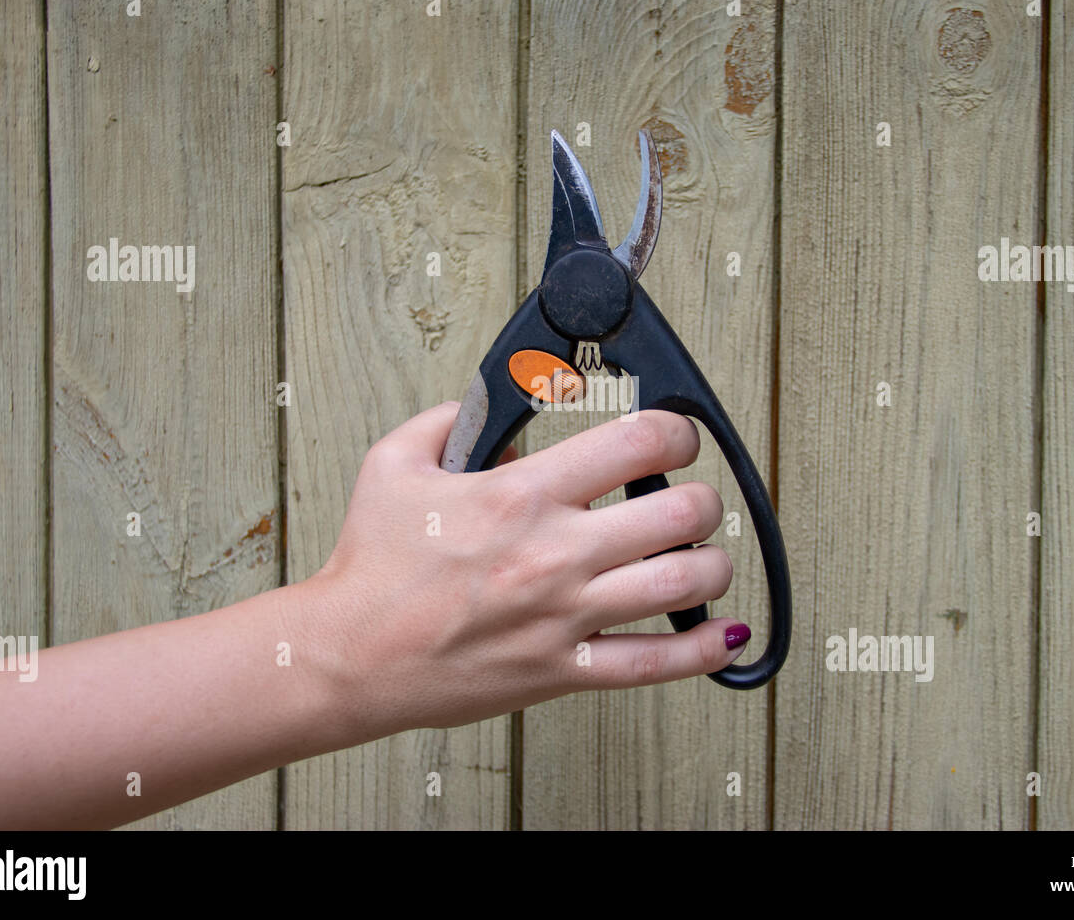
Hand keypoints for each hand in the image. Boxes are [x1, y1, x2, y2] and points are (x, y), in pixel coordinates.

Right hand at [305, 402, 746, 737]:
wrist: (350, 655)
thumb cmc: (370, 566)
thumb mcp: (393, 462)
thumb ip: (451, 418)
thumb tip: (493, 404)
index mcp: (523, 494)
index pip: (637, 442)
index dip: (677, 430)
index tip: (676, 435)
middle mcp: (556, 552)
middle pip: (681, 512)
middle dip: (702, 498)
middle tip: (692, 499)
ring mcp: (566, 614)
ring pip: (683, 583)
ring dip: (710, 564)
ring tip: (702, 556)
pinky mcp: (564, 669)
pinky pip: (654, 664)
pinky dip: (701, 649)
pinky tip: (723, 633)